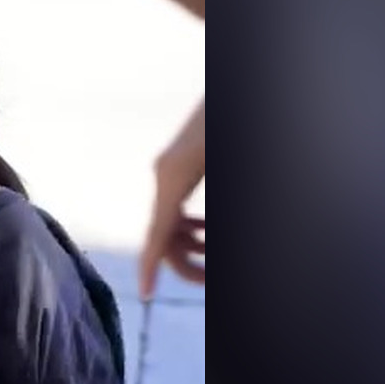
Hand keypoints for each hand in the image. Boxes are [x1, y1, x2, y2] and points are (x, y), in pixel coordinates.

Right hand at [141, 98, 205, 299]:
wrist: (238, 87)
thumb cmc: (219, 132)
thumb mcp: (220, 175)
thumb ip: (204, 221)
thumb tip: (203, 246)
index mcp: (171, 179)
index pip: (155, 236)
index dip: (150, 269)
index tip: (146, 295)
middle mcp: (163, 174)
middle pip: (162, 233)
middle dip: (185, 261)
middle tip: (209, 280)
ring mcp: (169, 167)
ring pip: (169, 220)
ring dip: (190, 243)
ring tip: (211, 254)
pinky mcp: (178, 162)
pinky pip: (176, 203)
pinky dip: (190, 223)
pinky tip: (206, 229)